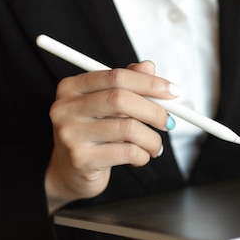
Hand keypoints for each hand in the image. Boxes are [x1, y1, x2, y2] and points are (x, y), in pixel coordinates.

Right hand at [45, 61, 179, 211]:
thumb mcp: (108, 107)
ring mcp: (70, 134)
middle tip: (169, 122)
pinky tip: (141, 157)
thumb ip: (127, 84)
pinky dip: (143, 155)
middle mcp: (65, 108)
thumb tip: (149, 67)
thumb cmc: (95, 134)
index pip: (117, 76)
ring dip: (152, 139)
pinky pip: (127, 152)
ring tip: (155, 146)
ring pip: (128, 128)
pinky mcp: (80, 158)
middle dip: (154, 111)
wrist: (71, 172)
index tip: (174, 92)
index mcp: (72, 87)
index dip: (150, 83)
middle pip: (121, 99)